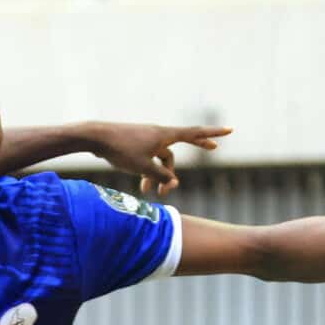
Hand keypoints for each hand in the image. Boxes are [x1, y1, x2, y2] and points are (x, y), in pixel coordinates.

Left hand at [96, 121, 230, 196]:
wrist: (95, 138)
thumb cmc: (120, 150)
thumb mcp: (143, 166)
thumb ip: (160, 176)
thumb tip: (174, 183)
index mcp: (164, 135)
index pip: (194, 133)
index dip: (213, 134)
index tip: (230, 130)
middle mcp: (157, 134)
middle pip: (182, 141)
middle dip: (196, 146)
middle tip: (213, 148)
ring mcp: (146, 138)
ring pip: (160, 159)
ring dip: (159, 177)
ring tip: (151, 194)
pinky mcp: (135, 144)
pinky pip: (149, 159)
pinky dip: (148, 172)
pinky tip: (141, 186)